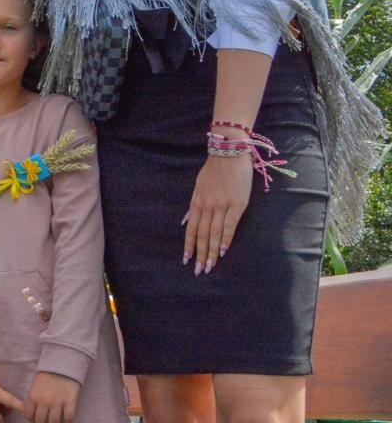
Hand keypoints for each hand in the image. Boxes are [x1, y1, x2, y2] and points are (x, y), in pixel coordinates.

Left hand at [23, 371, 79, 422]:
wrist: (62, 363)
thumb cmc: (47, 374)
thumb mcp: (35, 385)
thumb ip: (33, 398)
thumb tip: (31, 411)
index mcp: (33, 397)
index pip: (29, 416)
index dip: (32, 420)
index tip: (36, 420)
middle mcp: (44, 401)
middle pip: (41, 422)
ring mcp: (57, 402)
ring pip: (54, 422)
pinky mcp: (70, 402)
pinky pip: (69, 418)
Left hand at [183, 153, 251, 275]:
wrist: (229, 152)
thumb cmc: (214, 169)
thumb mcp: (198, 186)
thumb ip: (194, 205)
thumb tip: (186, 221)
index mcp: (197, 202)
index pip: (191, 229)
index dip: (189, 245)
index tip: (186, 259)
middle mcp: (207, 206)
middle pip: (202, 234)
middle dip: (200, 254)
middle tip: (199, 270)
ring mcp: (221, 205)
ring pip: (214, 233)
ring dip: (211, 251)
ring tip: (209, 266)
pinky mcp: (237, 204)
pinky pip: (229, 225)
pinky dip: (225, 239)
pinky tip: (222, 251)